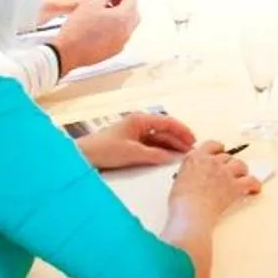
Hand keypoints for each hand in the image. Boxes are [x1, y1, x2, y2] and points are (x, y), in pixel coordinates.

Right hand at [52, 0, 137, 73]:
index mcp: (123, 19)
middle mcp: (125, 32)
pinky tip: (103, 25)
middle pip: (134, 13)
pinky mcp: (113, 51)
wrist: (68, 52)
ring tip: (107, 11)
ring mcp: (120, 43)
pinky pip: (121, 36)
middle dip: (127, 3)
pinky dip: (117, 28)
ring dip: (122, 16)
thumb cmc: (78, 29)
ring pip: (128, 26)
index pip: (132, 0)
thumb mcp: (92, 2)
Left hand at [78, 112, 196, 170]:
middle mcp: (138, 123)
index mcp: (140, 119)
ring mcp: (134, 133)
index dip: (182, 131)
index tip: (193, 140)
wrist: (84, 156)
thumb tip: (171, 158)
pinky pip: (150, 144)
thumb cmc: (105, 150)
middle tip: (191, 149)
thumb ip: (154, 155)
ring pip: (158, 137)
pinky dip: (160, 149)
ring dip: (170, 144)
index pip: (168, 122)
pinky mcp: (129, 142)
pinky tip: (166, 157)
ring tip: (182, 154)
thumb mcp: (133, 153)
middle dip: (178, 138)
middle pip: (164, 129)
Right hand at [168, 143, 259, 222]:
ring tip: (241, 177)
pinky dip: (254, 184)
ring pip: (240, 164)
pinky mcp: (235, 185)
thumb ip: (189, 171)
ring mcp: (225, 172)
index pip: (211, 145)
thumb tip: (194, 175)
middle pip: (227, 156)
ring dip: (241, 170)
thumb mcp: (179, 179)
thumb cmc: (181, 201)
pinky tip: (255, 188)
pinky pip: (251, 181)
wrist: (191, 212)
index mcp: (196, 157)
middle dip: (228, 163)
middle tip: (228, 171)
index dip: (218, 148)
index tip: (220, 151)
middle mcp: (212, 161)